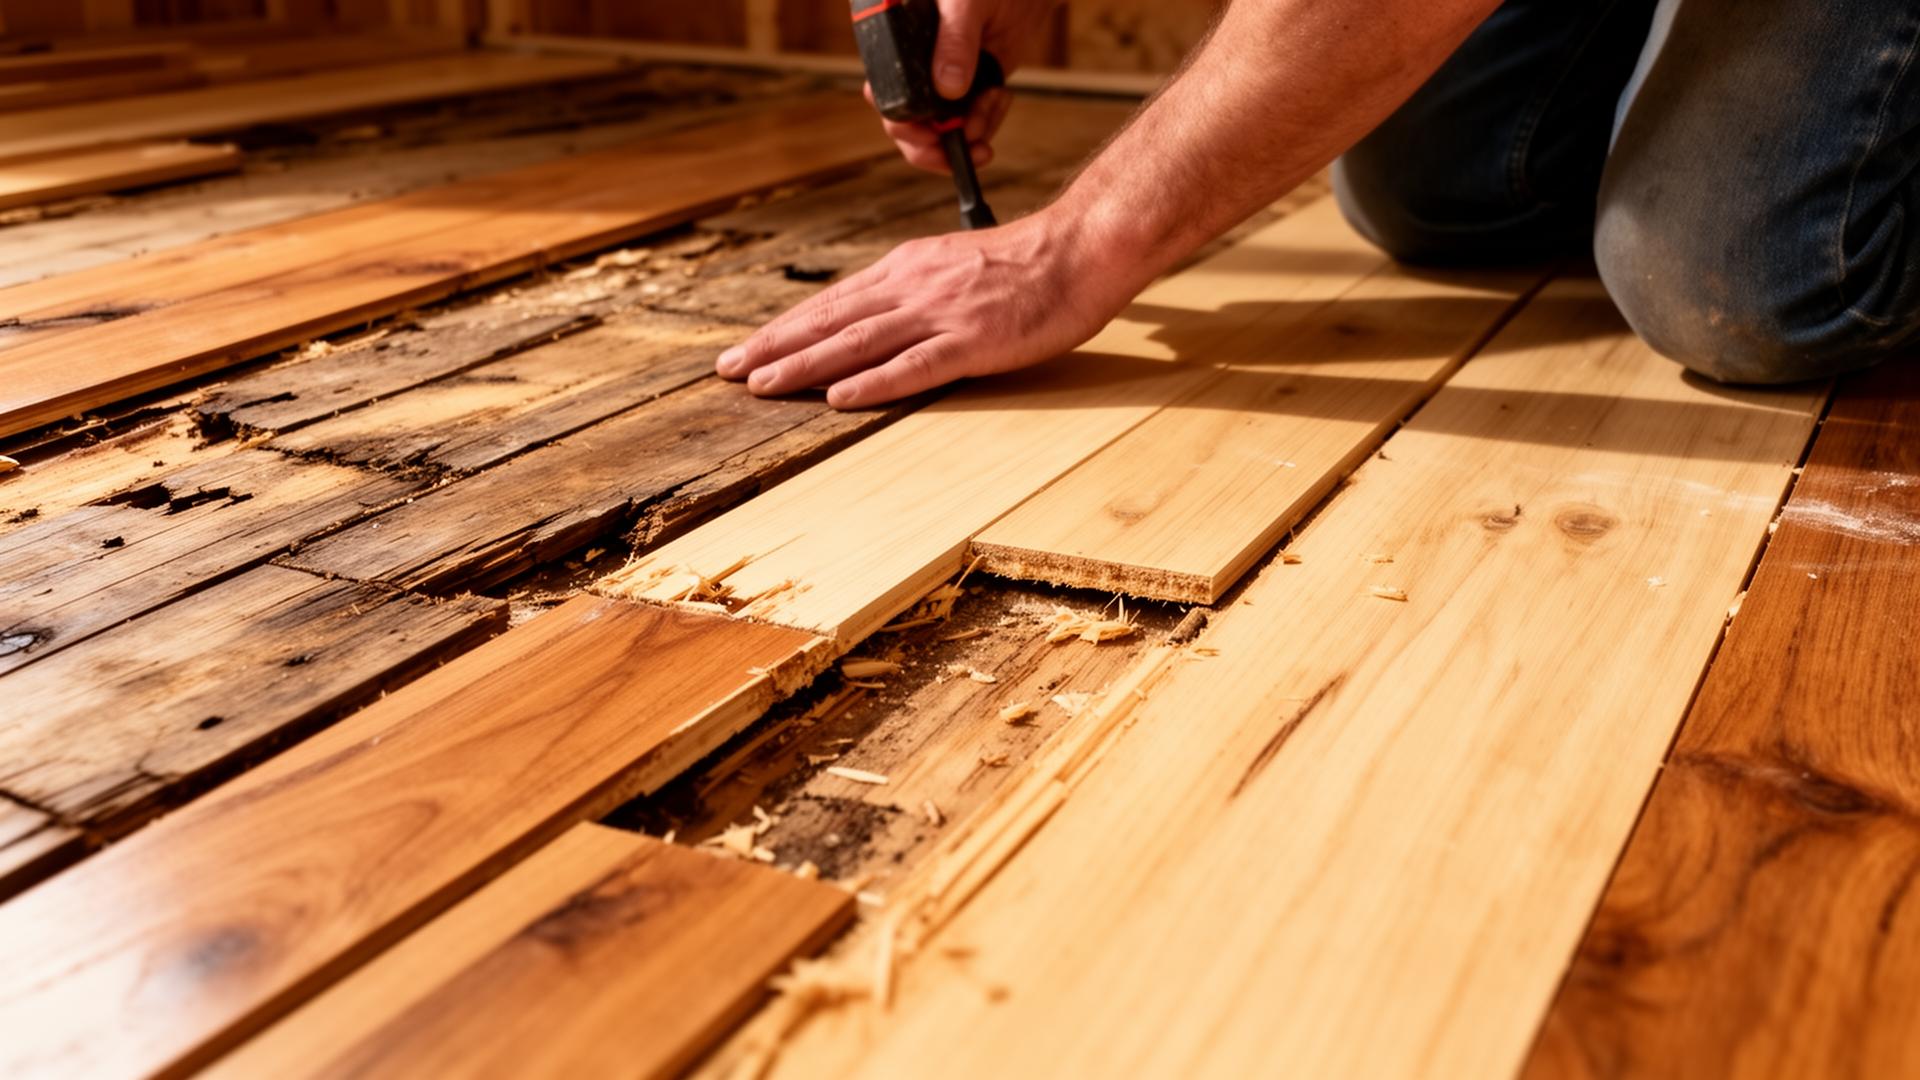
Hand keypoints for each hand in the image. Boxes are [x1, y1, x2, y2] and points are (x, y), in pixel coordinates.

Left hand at [714, 207, 1132, 408]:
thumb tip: (875, 316)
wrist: (1081, 248)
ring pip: (857, 342)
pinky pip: (913, 366)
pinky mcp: (973, 341)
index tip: (746, 350)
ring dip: (804, 365)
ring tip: (762, 386)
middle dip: (774, 347)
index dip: (784, 329)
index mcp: (907, 269)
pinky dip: (872, 383)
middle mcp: (913, 287)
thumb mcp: (955, 266)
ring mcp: (941, 314)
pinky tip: (838, 398)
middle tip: (728, 371)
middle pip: (830, 320)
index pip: (832, 302)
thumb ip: (915, 290)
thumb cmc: (1028, 264)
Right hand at [872, 0, 1059, 173]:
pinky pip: (969, 126)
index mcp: (896, 44)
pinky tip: (1000, 96)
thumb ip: (955, 40)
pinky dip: (987, 123)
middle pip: (906, 127)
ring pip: (940, 134)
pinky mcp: (968, 94)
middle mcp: (912, 71)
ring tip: (994, 102)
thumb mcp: (965, 3)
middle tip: (968, 149)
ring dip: (970, 133)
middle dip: (937, 144)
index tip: (932, 134)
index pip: (882, 94)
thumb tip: (948, 89)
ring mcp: (940, 86)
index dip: (902, 122)